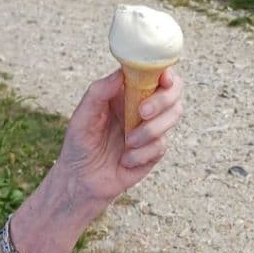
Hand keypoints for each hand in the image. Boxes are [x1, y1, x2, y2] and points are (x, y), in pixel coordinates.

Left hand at [51, 65, 183, 216]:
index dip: (166, 73)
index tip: (164, 78)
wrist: (82, 179)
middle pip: (173, 93)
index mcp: (127, 92)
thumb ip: (99, 92)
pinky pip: (161, 145)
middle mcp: (143, 107)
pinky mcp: (154, 151)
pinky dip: (142, 154)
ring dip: (150, 130)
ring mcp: (151, 129)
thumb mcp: (82, 116)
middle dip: (162, 101)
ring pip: (173, 117)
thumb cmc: (80, 143)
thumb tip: (120, 73)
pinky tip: (125, 160)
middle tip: (143, 112)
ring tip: (127, 142)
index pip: (155, 75)